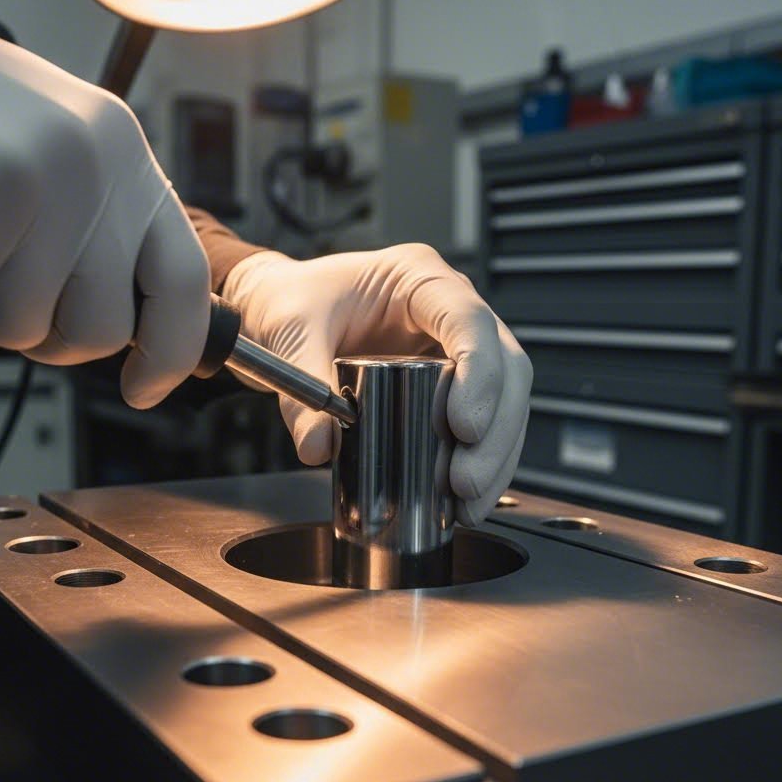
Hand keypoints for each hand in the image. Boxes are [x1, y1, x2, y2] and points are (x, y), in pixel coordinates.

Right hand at [0, 0, 208, 404]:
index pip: (182, 280)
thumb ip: (105, 233)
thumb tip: (130, 332)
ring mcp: (27, 177)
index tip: (143, 388)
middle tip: (3, 288)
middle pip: (99, 328)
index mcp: (127, 155)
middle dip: (46, 334)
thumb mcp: (63, 155)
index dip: (170, 352)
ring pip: (19, 327)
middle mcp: (91, 162)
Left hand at [222, 245, 531, 525]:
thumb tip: (320, 447)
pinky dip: (480, 463)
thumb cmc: (290, 300)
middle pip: (505, 367)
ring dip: (495, 456)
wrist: (276, 309)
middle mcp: (448, 310)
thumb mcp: (289, 334)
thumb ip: (303, 390)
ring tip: (468, 503)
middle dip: (495, 431)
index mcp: (418, 278)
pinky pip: (482, 423)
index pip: (470, 320)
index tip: (464, 427)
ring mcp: (452, 348)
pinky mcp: (447, 385)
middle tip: (465, 480)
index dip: (480, 375)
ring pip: (506, 400)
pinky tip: (464, 501)